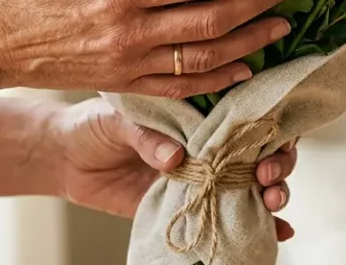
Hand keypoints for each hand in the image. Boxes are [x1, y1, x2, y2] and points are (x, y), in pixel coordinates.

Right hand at [0, 0, 296, 96]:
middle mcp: (130, 34)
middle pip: (213, 22)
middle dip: (258, 3)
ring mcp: (128, 65)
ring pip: (205, 60)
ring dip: (248, 43)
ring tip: (280, 25)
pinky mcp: (123, 85)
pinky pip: (181, 88)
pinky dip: (217, 80)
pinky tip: (242, 68)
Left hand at [52, 99, 296, 240]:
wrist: (65, 157)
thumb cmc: (95, 123)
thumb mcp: (120, 118)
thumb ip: (148, 135)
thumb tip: (175, 157)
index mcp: (200, 113)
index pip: (248, 116)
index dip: (270, 125)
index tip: (274, 137)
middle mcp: (209, 144)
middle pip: (261, 151)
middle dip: (278, 163)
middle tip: (267, 175)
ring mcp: (202, 177)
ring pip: (252, 185)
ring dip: (274, 194)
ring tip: (273, 201)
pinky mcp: (187, 206)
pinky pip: (225, 218)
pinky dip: (259, 227)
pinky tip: (280, 232)